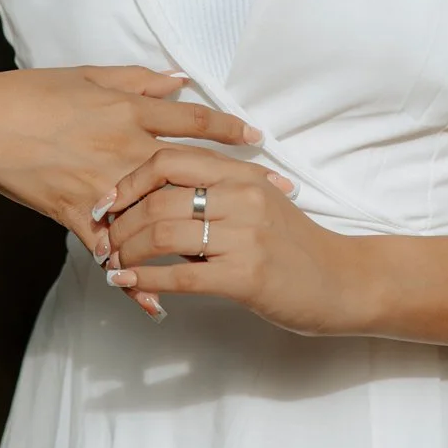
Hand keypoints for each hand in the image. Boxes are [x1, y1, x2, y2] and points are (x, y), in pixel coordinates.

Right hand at [0, 65, 262, 317]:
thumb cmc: (33, 94)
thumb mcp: (89, 76)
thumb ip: (138, 80)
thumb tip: (181, 80)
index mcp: (129, 111)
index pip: (193, 121)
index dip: (230, 128)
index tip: (261, 140)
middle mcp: (124, 148)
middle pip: (194, 170)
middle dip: (239, 183)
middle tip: (279, 197)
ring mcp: (103, 185)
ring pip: (160, 216)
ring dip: (199, 235)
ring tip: (237, 252)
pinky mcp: (76, 216)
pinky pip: (113, 252)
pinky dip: (135, 278)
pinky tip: (159, 301)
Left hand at [103, 150, 347, 334]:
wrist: (343, 280)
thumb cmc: (294, 244)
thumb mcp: (259, 202)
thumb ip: (217, 192)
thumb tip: (157, 198)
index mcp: (241, 175)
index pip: (169, 161)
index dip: (129, 181)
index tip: (107, 202)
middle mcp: (242, 198)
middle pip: (158, 200)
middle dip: (120, 224)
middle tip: (104, 242)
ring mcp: (245, 236)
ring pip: (164, 235)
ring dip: (128, 252)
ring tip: (114, 265)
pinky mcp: (246, 276)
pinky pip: (182, 275)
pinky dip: (147, 281)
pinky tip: (130, 286)